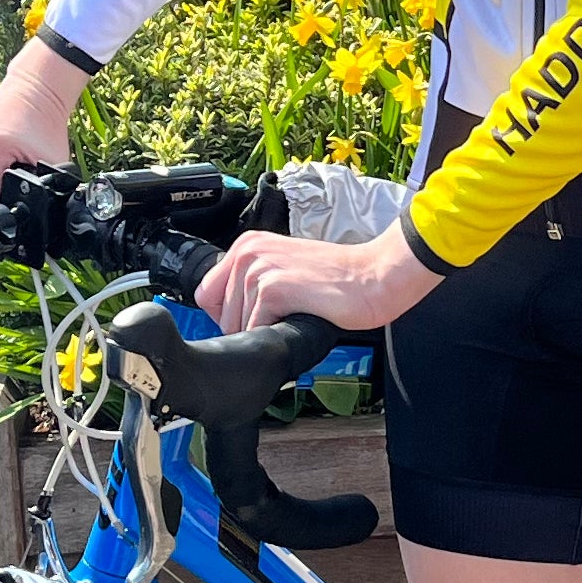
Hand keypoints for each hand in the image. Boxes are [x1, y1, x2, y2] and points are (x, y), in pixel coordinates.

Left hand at [194, 223, 436, 336]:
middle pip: (219, 315)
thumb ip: (254, 283)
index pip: (207, 294)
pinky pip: (256, 332)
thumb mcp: (285, 268)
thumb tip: (230, 318)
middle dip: (246, 328)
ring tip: (293, 319)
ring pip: (236, 327)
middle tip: (281, 322)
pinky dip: (276, 338)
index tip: (256, 319)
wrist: (374, 277)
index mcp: (247, 245)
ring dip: (264, 333)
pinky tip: (297, 322)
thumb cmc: (339, 280)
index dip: (228, 316)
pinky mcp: (273, 289)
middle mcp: (248, 252)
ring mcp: (258, 269)